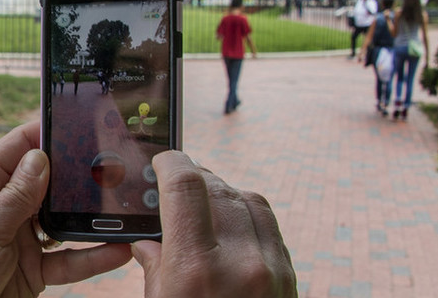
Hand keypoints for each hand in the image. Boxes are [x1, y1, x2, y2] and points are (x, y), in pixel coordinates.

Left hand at [0, 121, 131, 297]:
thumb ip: (16, 195)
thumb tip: (42, 156)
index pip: (18, 147)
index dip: (46, 131)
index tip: (79, 120)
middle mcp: (7, 207)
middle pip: (49, 181)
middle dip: (78, 173)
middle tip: (114, 163)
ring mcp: (24, 237)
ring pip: (65, 220)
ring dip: (91, 217)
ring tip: (122, 207)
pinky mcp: (37, 268)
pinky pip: (72, 259)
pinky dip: (94, 257)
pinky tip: (118, 250)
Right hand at [132, 151, 296, 297]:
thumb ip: (154, 266)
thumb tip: (148, 241)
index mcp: (196, 269)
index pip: (185, 186)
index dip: (171, 163)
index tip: (162, 161)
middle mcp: (240, 263)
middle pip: (218, 188)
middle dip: (195, 180)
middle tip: (177, 185)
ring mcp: (272, 268)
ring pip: (249, 199)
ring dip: (225, 195)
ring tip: (205, 209)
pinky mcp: (290, 276)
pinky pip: (269, 225)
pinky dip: (248, 218)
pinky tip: (231, 231)